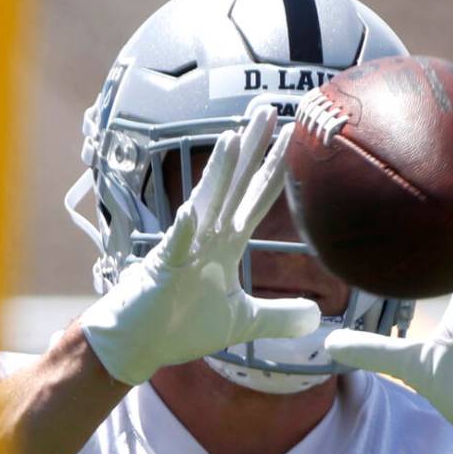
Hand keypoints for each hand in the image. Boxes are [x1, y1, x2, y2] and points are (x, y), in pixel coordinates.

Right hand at [80, 107, 320, 384]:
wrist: (136, 344)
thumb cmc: (181, 327)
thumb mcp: (241, 322)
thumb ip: (278, 316)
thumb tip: (316, 316)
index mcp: (225, 244)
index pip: (255, 199)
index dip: (276, 169)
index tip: (294, 136)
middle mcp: (206, 237)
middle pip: (234, 187)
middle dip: (252, 150)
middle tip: (269, 110)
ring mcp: (183, 250)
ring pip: (204, 205)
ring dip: (218, 175)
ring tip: (233, 139)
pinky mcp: (162, 272)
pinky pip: (174, 248)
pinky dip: (182, 231)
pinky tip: (190, 213)